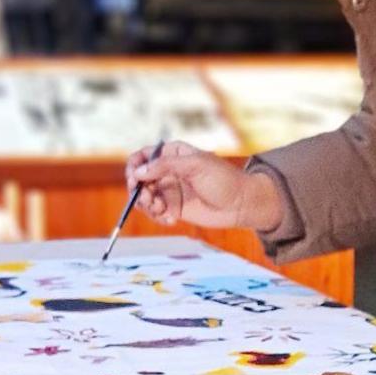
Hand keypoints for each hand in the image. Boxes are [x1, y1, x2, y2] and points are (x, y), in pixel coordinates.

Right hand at [125, 141, 282, 231]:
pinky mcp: (174, 208)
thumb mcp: (195, 166)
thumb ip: (165, 166)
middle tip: (150, 200)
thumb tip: (138, 172)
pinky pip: (155, 212)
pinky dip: (157, 217)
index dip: (134, 166)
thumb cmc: (224, 179)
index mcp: (173, 154)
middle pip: (139, 178)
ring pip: (144, 197)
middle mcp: (168, 171)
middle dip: (139, 191)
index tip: (135, 180)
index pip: (143, 155)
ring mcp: (170, 190)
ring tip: (163, 211)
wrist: (242, 204)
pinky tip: (171, 220)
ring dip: (147, 205)